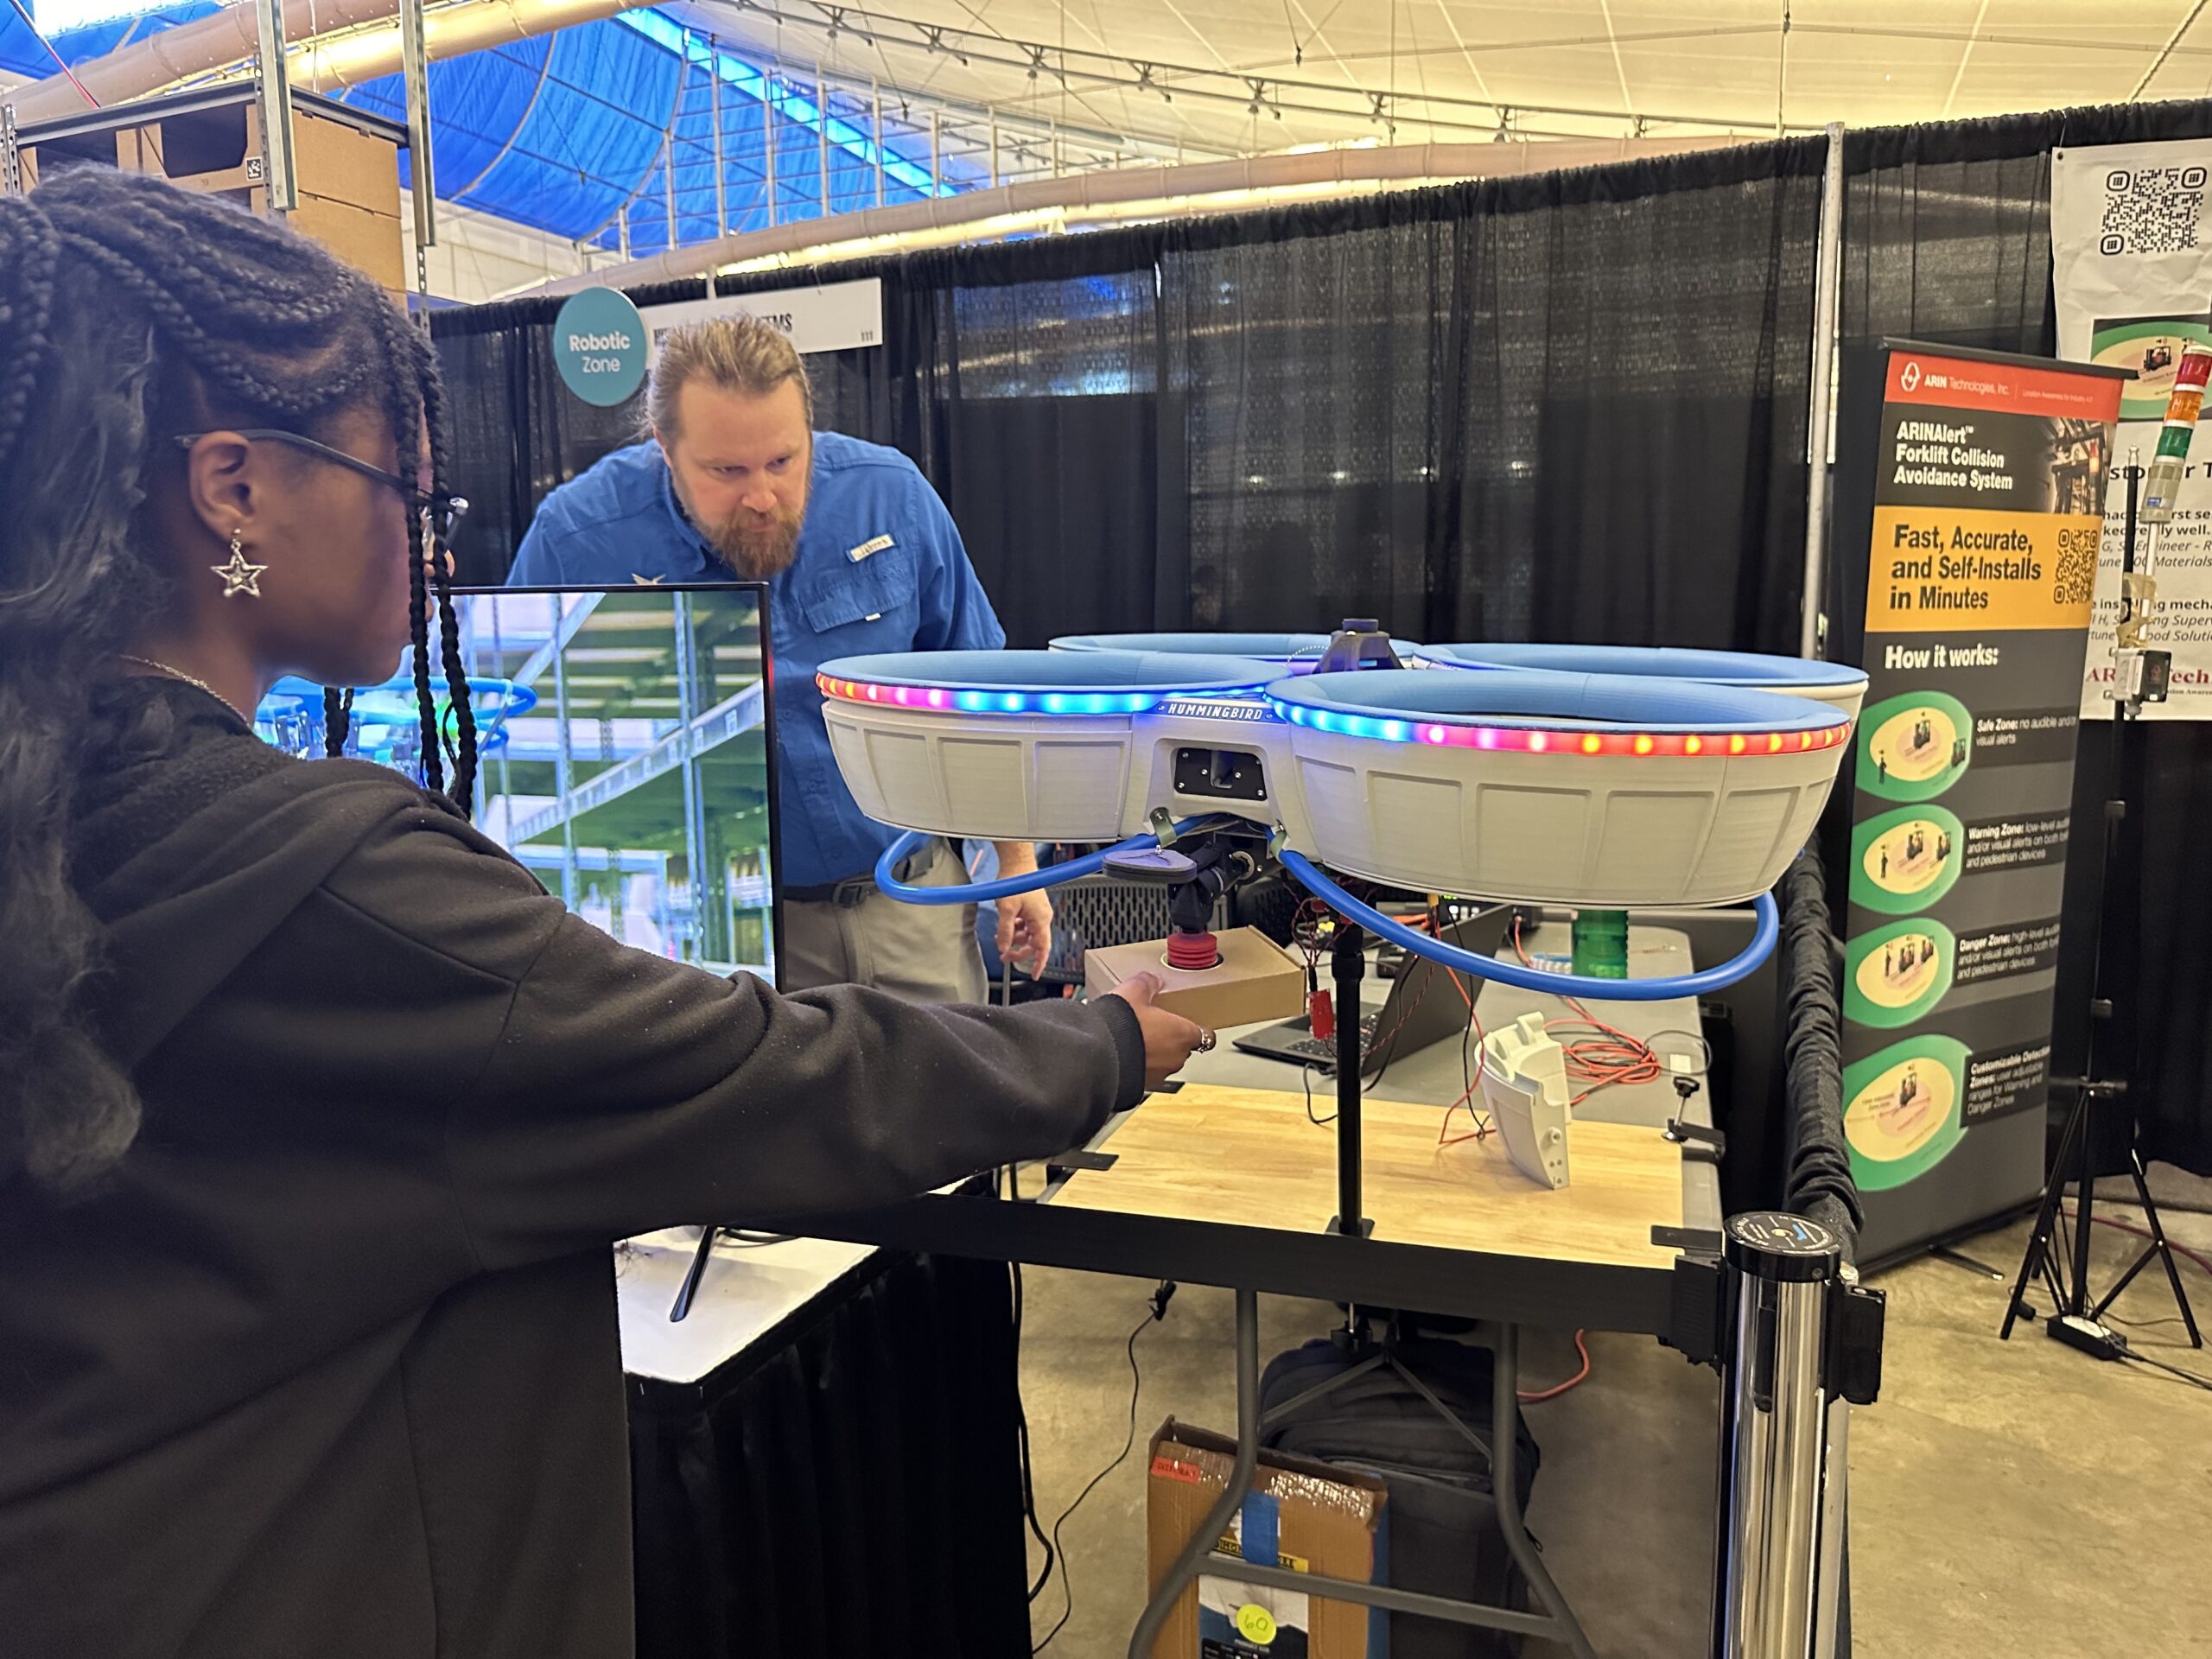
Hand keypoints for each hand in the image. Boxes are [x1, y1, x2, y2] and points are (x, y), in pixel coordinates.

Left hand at [996, 887, 1054, 976]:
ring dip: (1015, 938)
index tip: (1035, 975)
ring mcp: (1037, 913)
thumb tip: (1004, 947)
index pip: (1043, 948)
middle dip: (1019, 950)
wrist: (1017, 863)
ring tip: (1000, 936)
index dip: (1040, 963)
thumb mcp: (1007, 909)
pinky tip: (1005, 926)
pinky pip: (1024, 925)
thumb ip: (1006, 931)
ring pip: (1027, 934)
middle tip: (1004, 954)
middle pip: (1033, 943)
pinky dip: (1015, 928)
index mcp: (1041, 919)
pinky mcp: (1031, 908)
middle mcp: (1042, 917)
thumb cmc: (1016, 881)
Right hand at [1102, 972, 1207, 1090]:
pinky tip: (1125, 1053)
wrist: (1097, 1055)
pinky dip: (1140, 1065)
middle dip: (1171, 1038)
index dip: (1199, 1028)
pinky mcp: (1142, 1086)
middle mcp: (1176, 1058)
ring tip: (1136, 1039)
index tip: (1192, 1022)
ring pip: (1164, 1061)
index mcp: (1183, 1034)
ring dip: (1156, 1053)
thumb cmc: (1121, 1025)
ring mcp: (1159, 1075)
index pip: (1206, 1035)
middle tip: (1156, 1025)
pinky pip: (1146, 1073)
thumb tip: (1150, 980)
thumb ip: (1147, 983)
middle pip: (1184, 1047)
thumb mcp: (1134, 991)